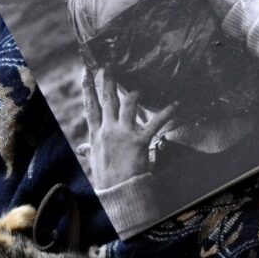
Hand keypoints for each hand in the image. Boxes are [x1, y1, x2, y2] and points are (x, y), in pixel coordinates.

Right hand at [81, 66, 176, 188]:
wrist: (118, 192)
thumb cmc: (107, 179)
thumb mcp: (95, 162)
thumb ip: (89, 151)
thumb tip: (82, 149)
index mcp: (95, 135)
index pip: (90, 107)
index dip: (88, 89)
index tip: (86, 73)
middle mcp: (108, 130)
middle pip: (106, 100)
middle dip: (108, 81)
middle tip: (109, 65)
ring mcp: (123, 134)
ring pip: (127, 105)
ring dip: (135, 93)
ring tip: (140, 85)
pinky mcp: (139, 141)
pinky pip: (155, 123)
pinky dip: (167, 112)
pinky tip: (176, 103)